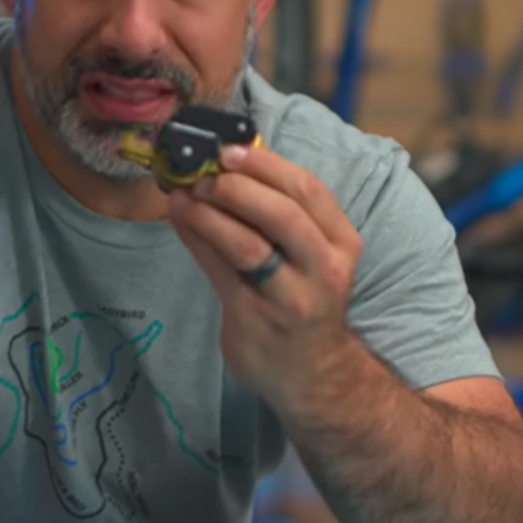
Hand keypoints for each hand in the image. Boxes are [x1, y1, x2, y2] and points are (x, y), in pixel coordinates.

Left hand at [167, 143, 362, 402]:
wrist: (312, 373)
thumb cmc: (305, 297)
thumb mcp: (314, 254)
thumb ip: (283, 213)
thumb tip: (231, 162)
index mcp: (342, 243)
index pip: (309, 191)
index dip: (266, 165)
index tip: (229, 150)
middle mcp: (323, 270)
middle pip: (282, 214)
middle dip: (237, 186)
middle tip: (203, 174)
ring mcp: (290, 298)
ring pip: (247, 245)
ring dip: (209, 213)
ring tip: (182, 195)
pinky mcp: (254, 319)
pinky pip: (219, 271)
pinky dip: (196, 239)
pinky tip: (180, 220)